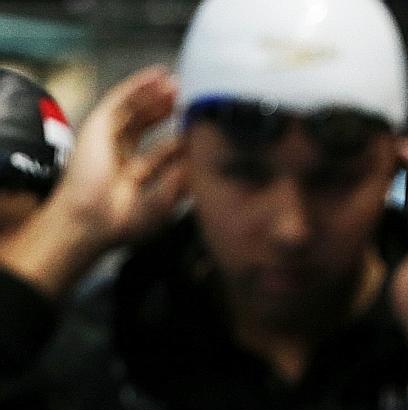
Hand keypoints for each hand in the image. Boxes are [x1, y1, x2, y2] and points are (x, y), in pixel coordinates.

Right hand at [0, 67, 185, 296]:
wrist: (92, 220)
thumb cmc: (124, 221)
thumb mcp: (165, 203)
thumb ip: (183, 182)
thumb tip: (203, 164)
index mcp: (134, 176)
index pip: (161, 153)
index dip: (179, 141)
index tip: (200, 132)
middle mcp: (120, 156)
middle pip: (146, 126)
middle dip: (166, 112)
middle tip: (189, 100)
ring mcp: (107, 139)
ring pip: (134, 109)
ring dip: (154, 94)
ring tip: (176, 82)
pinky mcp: (98, 125)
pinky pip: (121, 99)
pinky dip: (139, 86)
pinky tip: (157, 76)